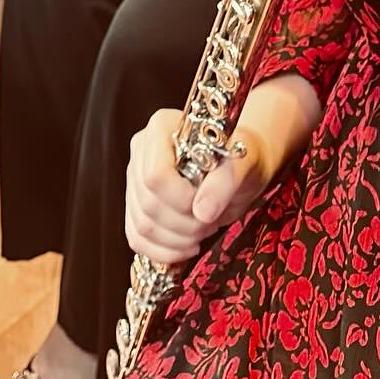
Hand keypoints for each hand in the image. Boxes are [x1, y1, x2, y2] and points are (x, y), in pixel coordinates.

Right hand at [125, 108, 275, 266]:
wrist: (239, 167)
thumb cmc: (241, 157)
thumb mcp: (244, 163)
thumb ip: (225, 182)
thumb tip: (202, 211)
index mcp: (162, 127)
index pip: (156, 175)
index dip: (181, 200)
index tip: (206, 206)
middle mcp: (142, 150)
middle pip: (148, 203)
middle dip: (184, 224)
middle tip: (211, 221)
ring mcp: (135, 178)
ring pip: (142, 225)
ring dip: (177, 240)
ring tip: (202, 230)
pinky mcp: (136, 205)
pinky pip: (138, 239)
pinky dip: (163, 251)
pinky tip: (187, 246)